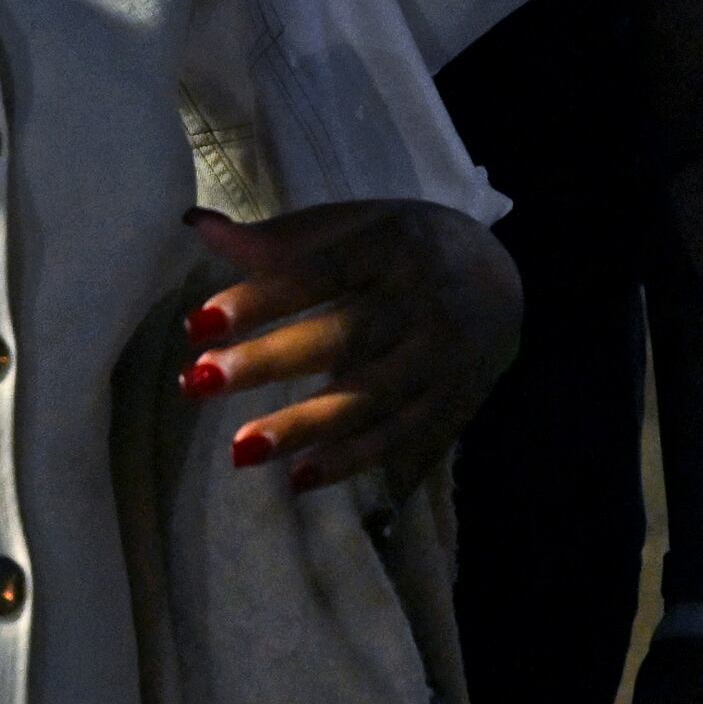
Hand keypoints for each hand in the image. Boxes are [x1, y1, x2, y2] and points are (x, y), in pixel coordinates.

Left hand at [179, 198, 518, 491]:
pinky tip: (299, 478)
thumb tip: (197, 227)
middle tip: (198, 384)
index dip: (261, 297)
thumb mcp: (354, 225)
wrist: (505, 278)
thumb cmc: (404, 247)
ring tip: (240, 449)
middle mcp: (422, 299)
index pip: (318, 271)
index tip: (198, 323)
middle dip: (269, 362)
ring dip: (303, 425)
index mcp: (392, 244)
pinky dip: (351, 460)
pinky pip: (399, 437)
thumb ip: (281, 238)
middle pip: (342, 336)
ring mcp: (441, 357)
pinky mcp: (453, 403)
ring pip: (368, 397)